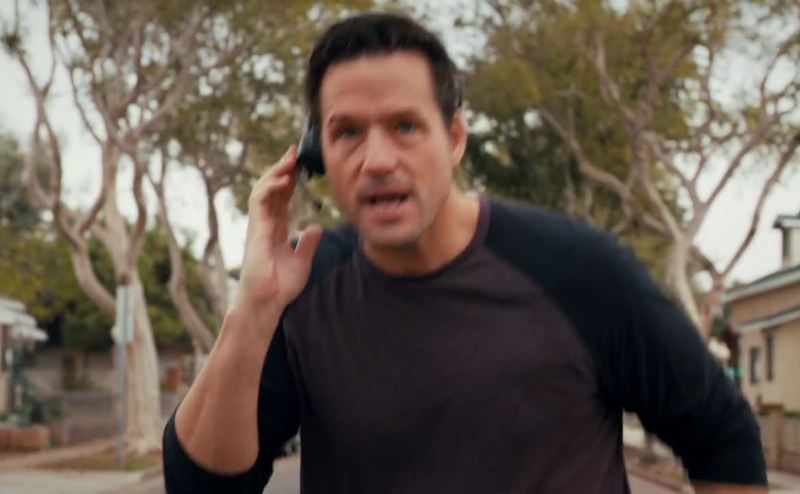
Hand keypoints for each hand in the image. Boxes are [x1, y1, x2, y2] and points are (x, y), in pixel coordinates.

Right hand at [232, 145, 323, 317]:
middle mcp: (265, 224)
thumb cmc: (280, 287)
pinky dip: (269, 187)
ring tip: (289, 159)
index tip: (300, 164)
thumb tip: (316, 227)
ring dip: (275, 173)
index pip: (281, 198)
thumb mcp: (302, 261)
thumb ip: (308, 243)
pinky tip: (282, 179)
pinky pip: (259, 203)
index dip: (290, 180)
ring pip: (262, 190)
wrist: (267, 303)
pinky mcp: (256, 231)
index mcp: (275, 229)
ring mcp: (259, 226)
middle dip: (282, 169)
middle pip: (271, 189)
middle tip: (295, 152)